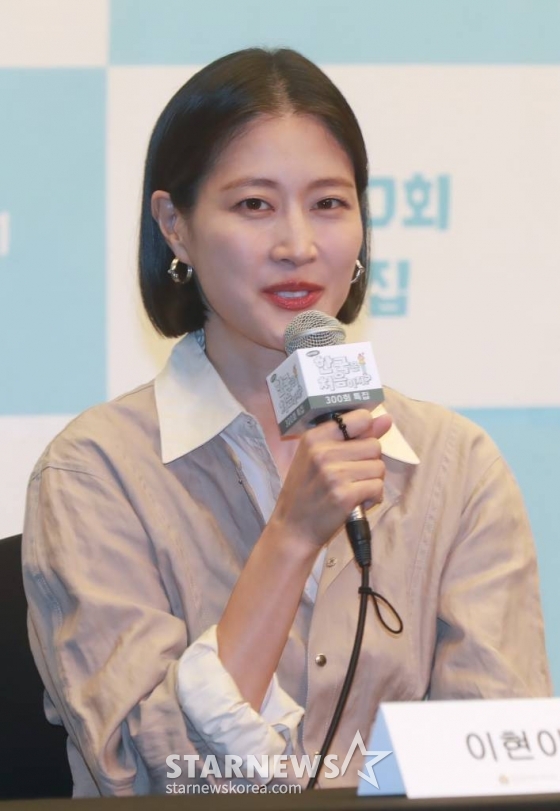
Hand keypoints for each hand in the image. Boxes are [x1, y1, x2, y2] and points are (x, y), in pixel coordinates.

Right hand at [269, 410, 391, 551]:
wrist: (293, 528)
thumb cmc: (306, 491)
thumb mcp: (317, 457)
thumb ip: (353, 436)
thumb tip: (386, 419)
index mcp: (314, 437)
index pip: (360, 418)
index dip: (367, 432)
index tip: (358, 446)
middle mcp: (323, 452)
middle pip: (374, 445)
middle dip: (369, 462)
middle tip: (351, 476)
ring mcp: (334, 474)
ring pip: (379, 467)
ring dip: (372, 481)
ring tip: (352, 489)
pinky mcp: (345, 496)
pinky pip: (377, 487)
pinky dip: (372, 497)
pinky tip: (356, 502)